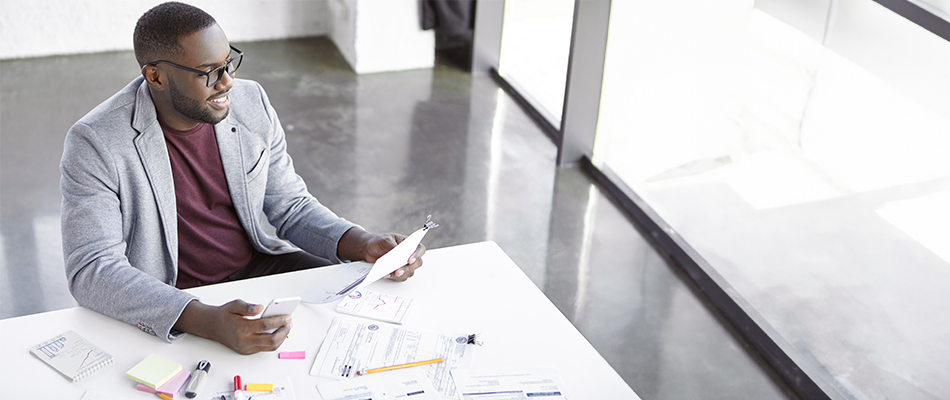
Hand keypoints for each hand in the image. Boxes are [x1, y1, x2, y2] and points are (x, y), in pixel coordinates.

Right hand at [174, 299, 291, 354]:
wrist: (212, 326)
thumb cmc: (224, 315)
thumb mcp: (234, 305)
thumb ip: (248, 307)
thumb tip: (260, 308)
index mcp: (240, 328)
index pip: (264, 325)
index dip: (278, 321)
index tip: (287, 317)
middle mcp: (243, 341)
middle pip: (270, 340)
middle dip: (283, 331)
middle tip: (289, 323)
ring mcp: (245, 348)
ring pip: (269, 347)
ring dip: (281, 338)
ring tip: (286, 328)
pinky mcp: (247, 351)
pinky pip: (264, 348)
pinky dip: (274, 342)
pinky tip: (278, 333)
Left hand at [338, 227, 425, 281]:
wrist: (367, 249)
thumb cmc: (378, 241)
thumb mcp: (385, 240)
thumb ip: (392, 247)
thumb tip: (399, 255)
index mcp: (408, 243)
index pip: (419, 249)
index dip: (417, 255)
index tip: (409, 260)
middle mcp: (409, 254)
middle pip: (417, 263)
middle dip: (408, 268)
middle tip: (398, 271)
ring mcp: (404, 264)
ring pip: (409, 272)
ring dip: (401, 274)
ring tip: (389, 273)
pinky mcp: (398, 271)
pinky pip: (401, 277)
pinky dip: (394, 277)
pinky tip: (386, 274)